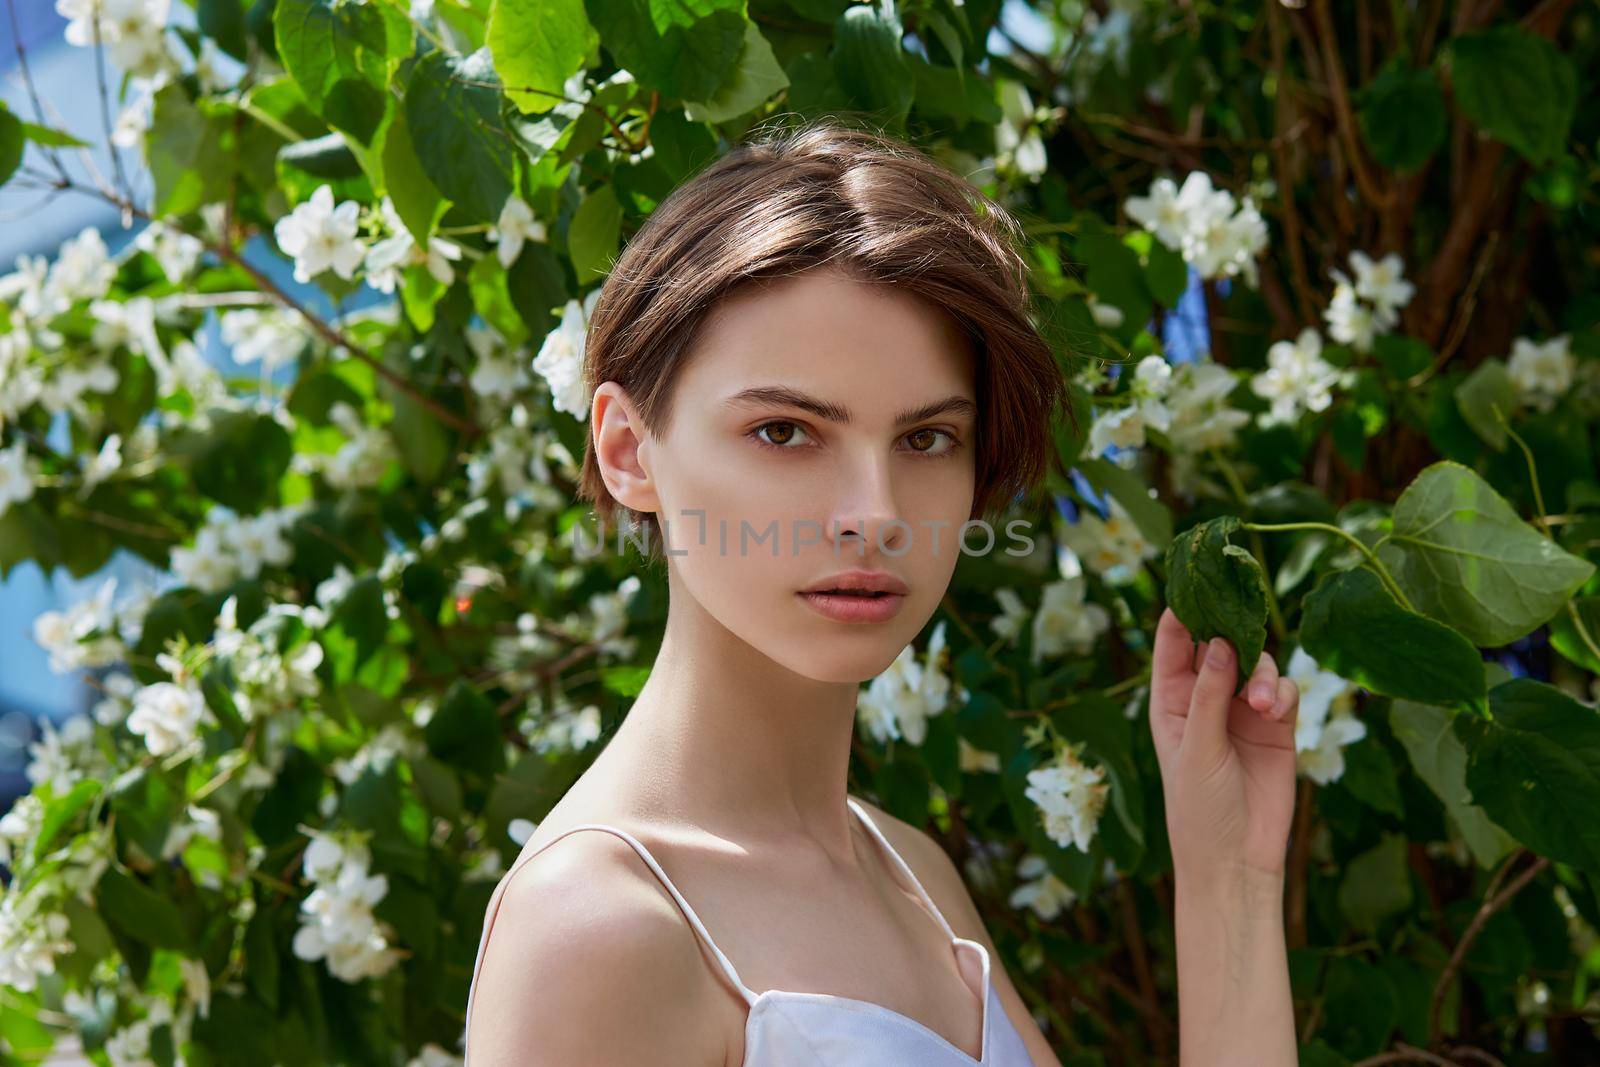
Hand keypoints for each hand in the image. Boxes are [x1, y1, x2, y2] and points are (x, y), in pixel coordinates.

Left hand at [1147, 607, 1299, 882]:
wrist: (1237, 858)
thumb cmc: (1199, 807)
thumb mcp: (1196, 748)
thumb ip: (1209, 694)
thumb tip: (1219, 641)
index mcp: (1171, 701)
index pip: (1172, 645)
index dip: (1181, 614)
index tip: (1194, 583)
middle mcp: (1206, 699)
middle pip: (1220, 645)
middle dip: (1232, 630)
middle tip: (1243, 617)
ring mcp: (1243, 711)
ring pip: (1257, 665)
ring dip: (1262, 674)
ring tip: (1262, 702)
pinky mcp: (1278, 726)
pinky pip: (1285, 690)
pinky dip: (1282, 692)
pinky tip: (1276, 710)